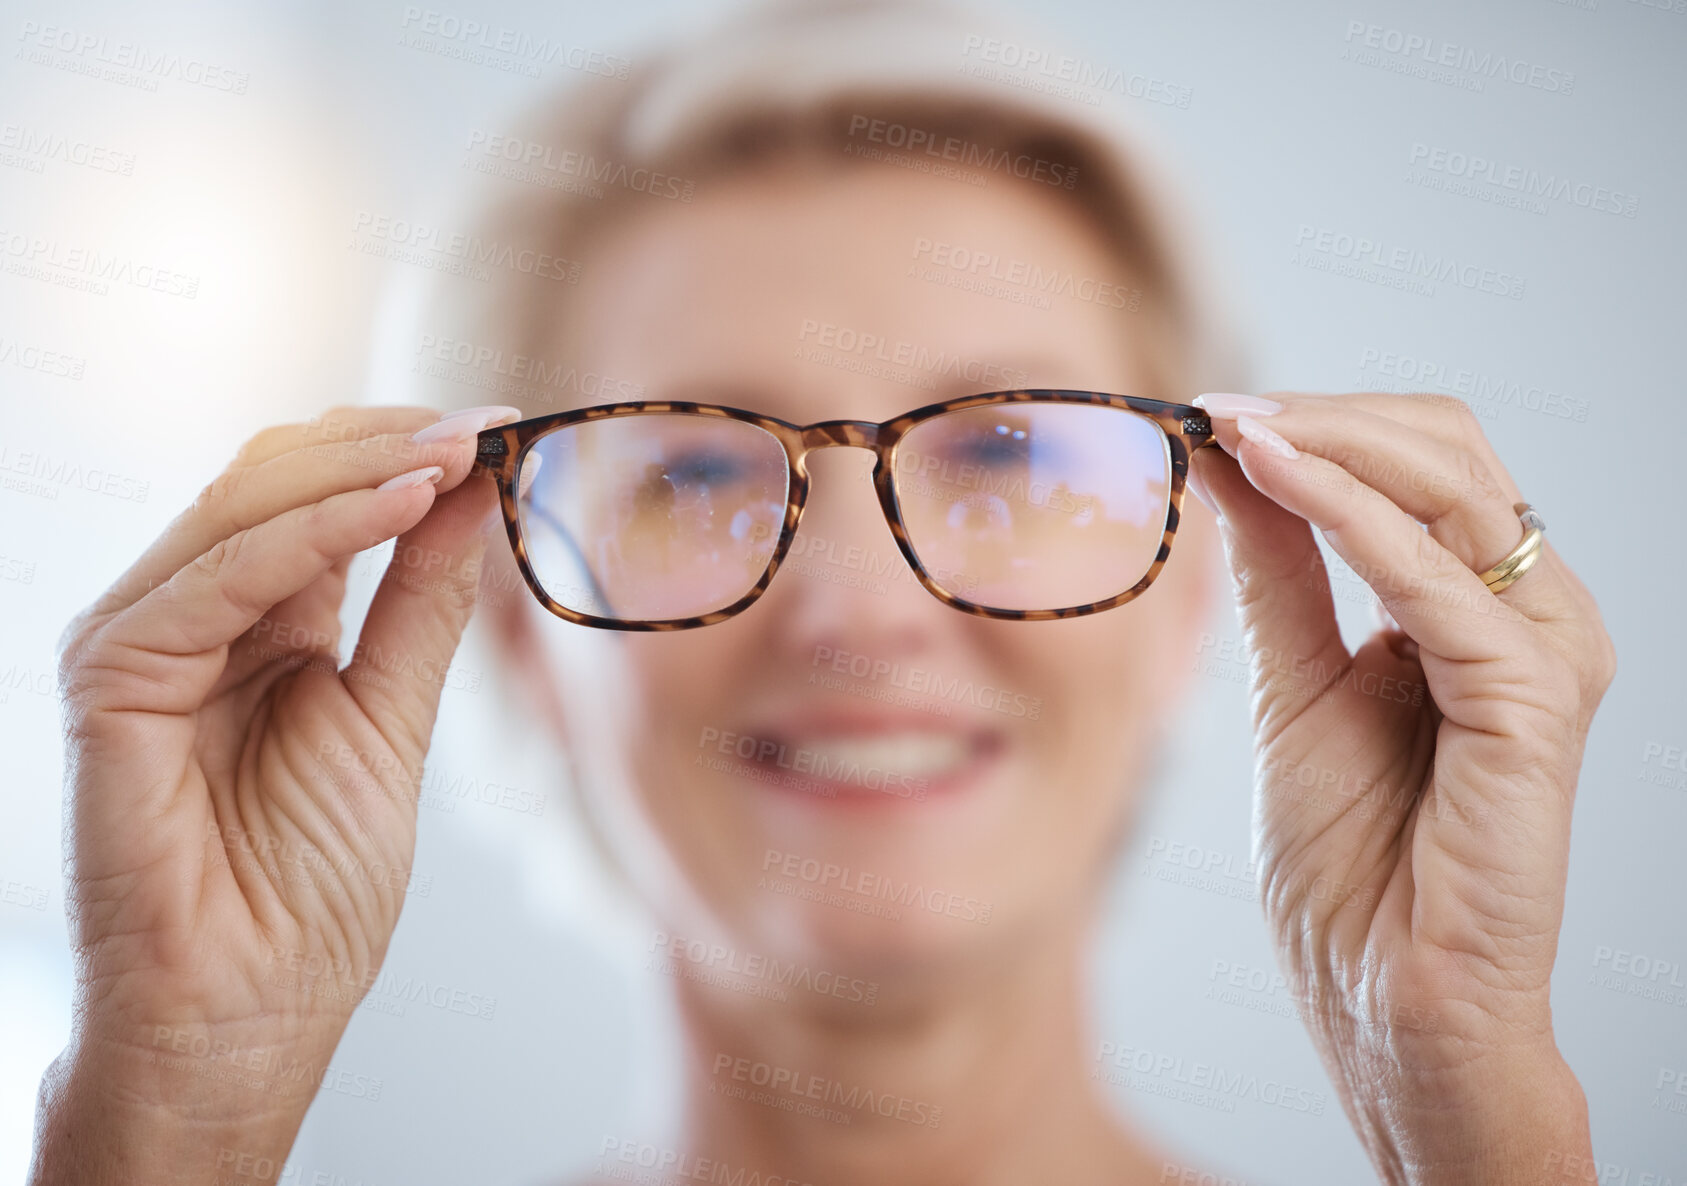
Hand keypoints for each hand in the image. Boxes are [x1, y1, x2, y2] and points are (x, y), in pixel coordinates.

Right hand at [30, 404, 512, 1185]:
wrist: (250, 1007)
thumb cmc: (314, 887)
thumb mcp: (394, 717)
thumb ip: (421, 602)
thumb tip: (470, 490)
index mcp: (264, 621)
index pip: (324, 493)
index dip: (410, 452)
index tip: (507, 427)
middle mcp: (199, 613)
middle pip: (280, 474)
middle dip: (392, 439)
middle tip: (490, 424)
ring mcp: (148, 635)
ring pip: (246, 500)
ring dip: (362, 465)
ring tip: (460, 451)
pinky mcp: (112, 673)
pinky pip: (219, 573)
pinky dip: (315, 528)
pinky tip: (400, 503)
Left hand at [1185, 391, 1615, 1185]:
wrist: (1386, 1001)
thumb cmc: (1351, 866)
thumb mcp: (1297, 684)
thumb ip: (1281, 571)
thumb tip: (1232, 458)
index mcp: (1477, 610)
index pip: (1421, 463)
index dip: (1319, 424)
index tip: (1208, 408)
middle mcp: (1529, 616)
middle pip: (1449, 451)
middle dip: (1328, 416)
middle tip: (1218, 408)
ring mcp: (1544, 653)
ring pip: (1453, 489)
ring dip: (1334, 443)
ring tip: (1233, 428)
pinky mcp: (1534, 702)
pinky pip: (1436, 581)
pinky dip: (1350, 519)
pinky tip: (1276, 482)